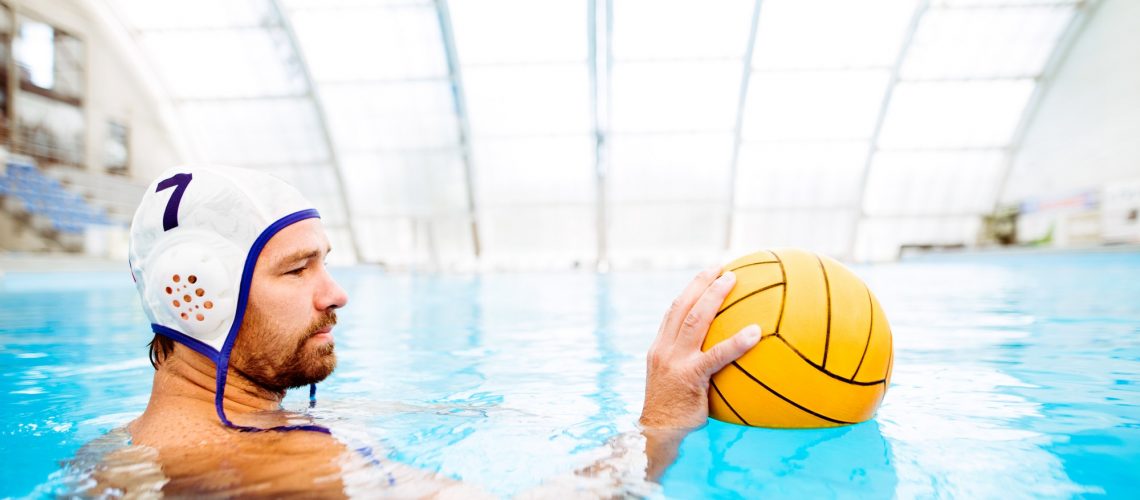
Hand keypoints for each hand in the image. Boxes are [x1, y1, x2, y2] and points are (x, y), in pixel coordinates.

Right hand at [639, 266, 761, 429]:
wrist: (657, 434)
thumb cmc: (672, 415)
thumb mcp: (675, 384)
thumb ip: (690, 367)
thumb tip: (720, 359)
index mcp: (660, 348)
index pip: (673, 311)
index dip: (689, 291)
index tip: (706, 275)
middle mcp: (664, 349)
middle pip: (682, 305)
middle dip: (701, 282)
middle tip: (722, 268)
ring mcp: (675, 361)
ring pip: (695, 319)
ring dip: (714, 296)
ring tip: (733, 280)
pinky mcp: (689, 377)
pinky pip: (717, 355)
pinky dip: (736, 342)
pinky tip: (756, 333)